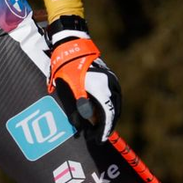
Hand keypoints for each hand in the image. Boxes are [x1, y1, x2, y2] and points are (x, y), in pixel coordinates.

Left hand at [46, 17, 120, 141]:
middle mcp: (110, 84)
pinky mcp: (110, 76)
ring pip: (115, 104)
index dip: (104, 129)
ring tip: (99, 127)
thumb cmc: (68, 64)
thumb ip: (80, 103)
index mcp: (102, 88)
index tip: (100, 140)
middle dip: (107, 125)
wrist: (73, 42)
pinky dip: (108, 107)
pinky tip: (100, 112)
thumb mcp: (71, 85)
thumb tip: (88, 121)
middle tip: (98, 137)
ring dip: (108, 117)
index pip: (107, 115)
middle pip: (114, 111)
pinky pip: (113, 96)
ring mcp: (112, 79)